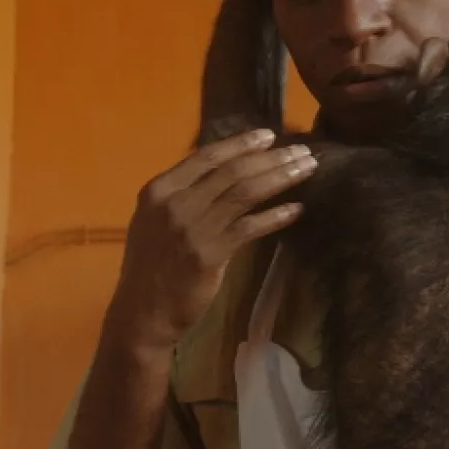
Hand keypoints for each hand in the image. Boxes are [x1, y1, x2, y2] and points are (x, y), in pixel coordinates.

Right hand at [116, 128, 316, 343]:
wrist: (142, 312)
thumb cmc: (151, 267)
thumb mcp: (156, 221)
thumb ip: (184, 195)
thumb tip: (224, 172)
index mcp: (160, 189)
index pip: (207, 156)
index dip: (240, 143)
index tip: (268, 135)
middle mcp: (175, 202)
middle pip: (232, 170)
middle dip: (271, 157)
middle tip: (302, 151)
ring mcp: (193, 227)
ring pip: (245, 192)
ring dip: (280, 177)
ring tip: (306, 169)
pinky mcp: (210, 253)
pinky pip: (250, 227)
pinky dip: (275, 216)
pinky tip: (296, 210)